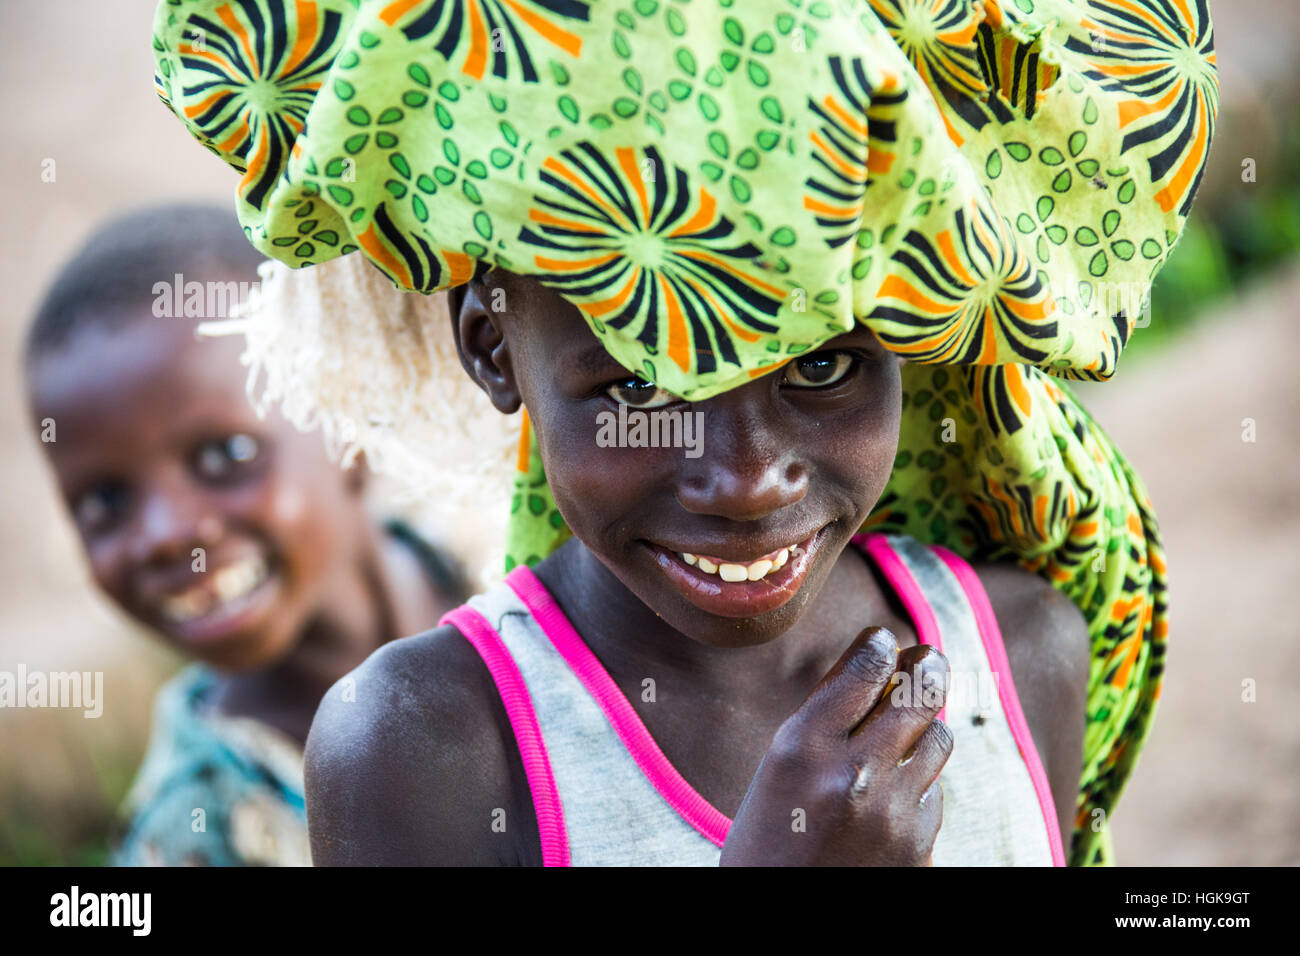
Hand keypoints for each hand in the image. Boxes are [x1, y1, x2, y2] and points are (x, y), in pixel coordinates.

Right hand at [720, 627, 951, 865]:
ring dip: (925, 726)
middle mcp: (852, 773)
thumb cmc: (767, 840)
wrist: (778, 921)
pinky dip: (919, 783)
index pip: (867, 666)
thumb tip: (873, 663)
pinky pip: (934, 791)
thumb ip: (823, 718)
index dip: (881, 645)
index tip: (884, 641)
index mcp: (804, 746)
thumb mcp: (778, 766)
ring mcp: (891, 812)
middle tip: (928, 658)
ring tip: (907, 728)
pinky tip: (893, 792)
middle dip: (928, 666)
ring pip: (937, 739)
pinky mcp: (917, 845)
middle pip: (920, 692)